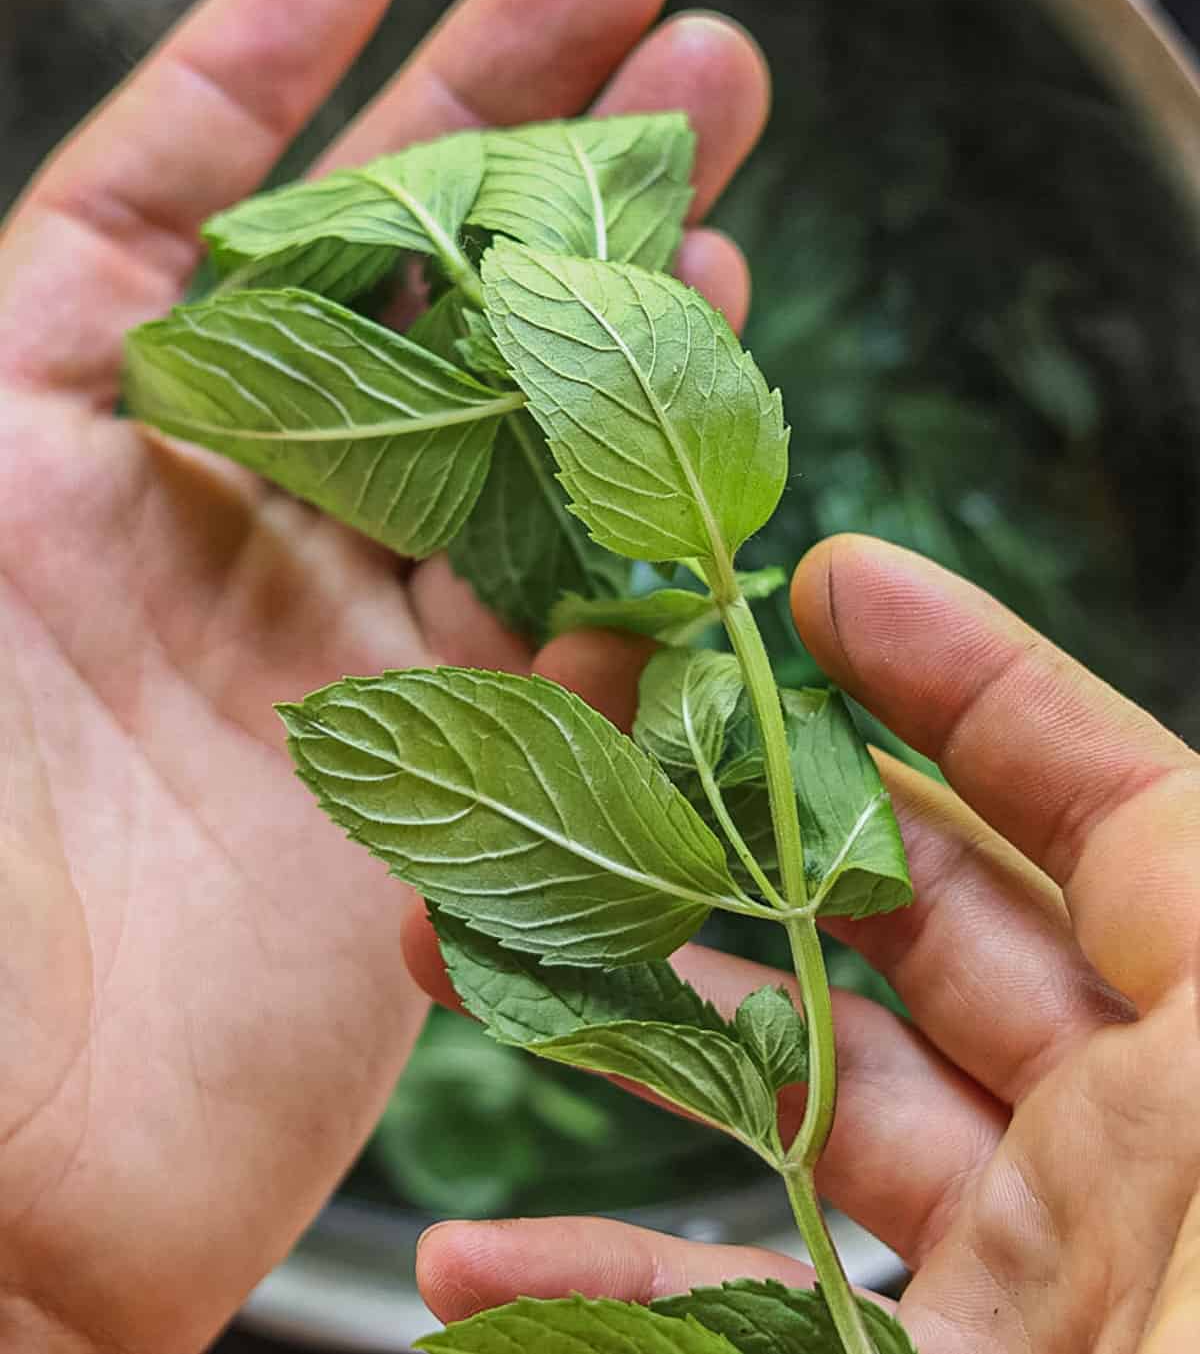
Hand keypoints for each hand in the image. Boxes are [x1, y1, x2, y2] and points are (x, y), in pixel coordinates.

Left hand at [0, 0, 768, 1352]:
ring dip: (608, 276)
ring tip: (717, 140)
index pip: (168, 213)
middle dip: (509, 121)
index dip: (257, 72)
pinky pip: (569, 593)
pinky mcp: (453, 755)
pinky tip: (708, 362)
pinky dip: (636, 479)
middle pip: (383, 286)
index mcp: (47, 455)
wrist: (5, 1193)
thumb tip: (76, 246)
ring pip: (507, 417)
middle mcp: (214, 524)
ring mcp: (345, 634)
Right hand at [407, 535, 1199, 1353]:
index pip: (1094, 803)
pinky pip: (736, 1306)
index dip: (965, 675)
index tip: (816, 584)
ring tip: (461, 941)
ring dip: (614, 1019)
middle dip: (726, 814)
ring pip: (778, 1090)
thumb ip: (1185, 889)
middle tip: (575, 733)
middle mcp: (1113, 1134)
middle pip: (891, 919)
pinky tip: (476, 1260)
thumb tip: (940, 641)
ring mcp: (1011, 1261)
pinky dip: (599, 1286)